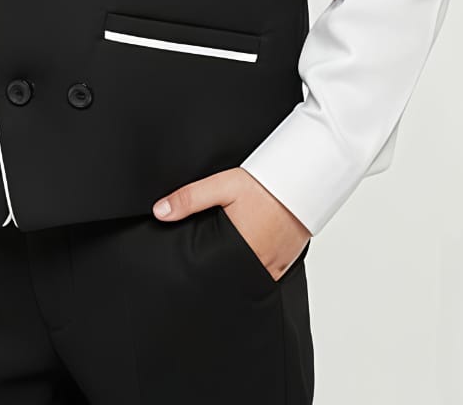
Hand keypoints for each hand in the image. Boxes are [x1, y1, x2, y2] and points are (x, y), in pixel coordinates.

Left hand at [152, 167, 311, 282]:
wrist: (303, 180)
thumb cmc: (265, 184)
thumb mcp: (223, 185)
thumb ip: (190, 198)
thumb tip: (159, 212)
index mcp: (242, 250)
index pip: (213, 274)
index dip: (200, 276)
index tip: (186, 277)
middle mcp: (259, 265)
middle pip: (230, 280)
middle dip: (215, 277)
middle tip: (200, 273)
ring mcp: (274, 268)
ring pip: (247, 281)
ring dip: (234, 275)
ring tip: (219, 267)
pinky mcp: (284, 264)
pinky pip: (263, 276)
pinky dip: (251, 272)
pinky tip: (241, 261)